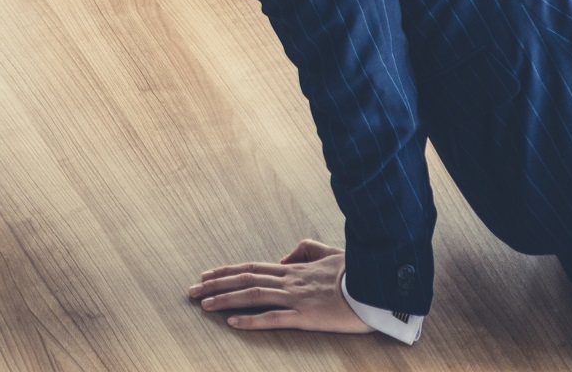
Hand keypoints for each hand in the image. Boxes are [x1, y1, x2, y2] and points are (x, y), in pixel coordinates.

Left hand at [188, 239, 371, 334]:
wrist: (380, 285)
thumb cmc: (359, 272)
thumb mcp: (330, 252)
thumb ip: (306, 249)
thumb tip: (284, 257)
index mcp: (295, 269)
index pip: (251, 267)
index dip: (226, 271)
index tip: (205, 274)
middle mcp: (290, 281)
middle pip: (244, 280)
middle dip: (214, 285)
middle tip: (190, 291)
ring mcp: (297, 299)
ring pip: (253, 296)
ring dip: (224, 300)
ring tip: (202, 304)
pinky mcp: (308, 317)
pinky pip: (274, 318)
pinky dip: (251, 320)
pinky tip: (232, 322)